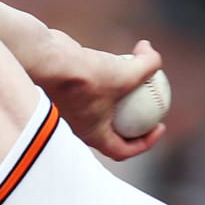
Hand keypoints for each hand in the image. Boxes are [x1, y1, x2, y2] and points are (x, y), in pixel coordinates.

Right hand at [36, 35, 167, 160]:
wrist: (44, 59)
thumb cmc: (82, 76)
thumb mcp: (124, 74)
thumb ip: (146, 66)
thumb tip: (157, 58)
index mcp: (93, 135)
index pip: (122, 151)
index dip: (145, 143)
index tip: (159, 126)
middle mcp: (81, 124)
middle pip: (114, 128)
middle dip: (135, 119)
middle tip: (153, 101)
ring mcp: (73, 105)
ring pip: (105, 102)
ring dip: (125, 90)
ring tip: (142, 71)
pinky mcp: (69, 84)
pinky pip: (96, 82)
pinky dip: (111, 72)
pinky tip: (124, 53)